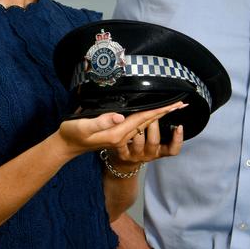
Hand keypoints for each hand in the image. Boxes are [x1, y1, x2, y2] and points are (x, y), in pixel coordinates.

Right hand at [56, 102, 185, 157]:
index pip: (142, 119)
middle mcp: (123, 136)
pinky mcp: (119, 135)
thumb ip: (101, 121)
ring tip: (173, 107)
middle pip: (149, 122)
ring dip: (160, 115)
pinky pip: (138, 127)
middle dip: (166, 113)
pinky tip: (154, 117)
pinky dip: (150, 120)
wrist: (67, 145)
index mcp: (117, 134)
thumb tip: (120, 116)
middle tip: (182, 104)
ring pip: (146, 125)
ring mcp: (121, 137)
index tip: (173, 104)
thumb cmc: (72, 133)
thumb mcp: (83, 126)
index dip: (158, 110)